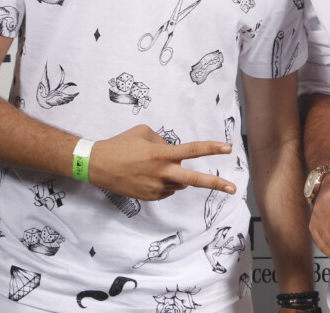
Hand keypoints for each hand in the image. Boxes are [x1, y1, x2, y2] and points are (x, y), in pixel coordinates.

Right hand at [88, 125, 234, 199]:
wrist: (96, 165)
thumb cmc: (120, 144)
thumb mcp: (144, 133)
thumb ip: (164, 142)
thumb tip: (174, 153)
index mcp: (161, 154)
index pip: (192, 150)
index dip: (211, 148)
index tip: (228, 148)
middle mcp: (161, 173)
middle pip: (193, 179)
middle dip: (215, 184)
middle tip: (233, 189)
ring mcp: (155, 188)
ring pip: (179, 183)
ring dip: (177, 176)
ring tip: (155, 167)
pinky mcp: (149, 198)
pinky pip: (167, 190)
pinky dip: (164, 183)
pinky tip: (147, 176)